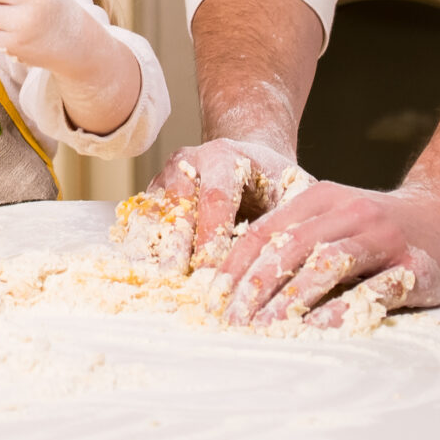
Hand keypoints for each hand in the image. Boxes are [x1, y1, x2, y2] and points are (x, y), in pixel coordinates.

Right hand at [137, 137, 304, 270]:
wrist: (248, 160)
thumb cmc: (275, 182)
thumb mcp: (294, 189)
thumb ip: (295, 215)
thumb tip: (300, 251)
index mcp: (224, 156)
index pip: (215, 196)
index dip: (212, 234)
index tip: (213, 271)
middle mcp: (188, 161)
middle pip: (177, 205)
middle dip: (175, 247)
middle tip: (175, 281)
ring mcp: (166, 177)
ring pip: (152, 213)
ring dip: (151, 249)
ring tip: (154, 282)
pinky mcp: (153, 195)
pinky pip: (139, 220)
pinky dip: (138, 247)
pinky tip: (142, 274)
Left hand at [218, 176, 439, 322]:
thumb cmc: (381, 228)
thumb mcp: (334, 220)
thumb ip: (294, 241)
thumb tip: (237, 284)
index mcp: (321, 198)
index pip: (266, 231)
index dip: (235, 267)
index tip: (212, 301)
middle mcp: (349, 212)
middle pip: (290, 246)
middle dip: (256, 286)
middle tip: (233, 321)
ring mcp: (382, 237)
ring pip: (326, 263)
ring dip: (291, 299)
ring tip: (266, 330)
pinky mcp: (412, 266)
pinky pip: (371, 289)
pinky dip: (340, 310)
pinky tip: (317, 330)